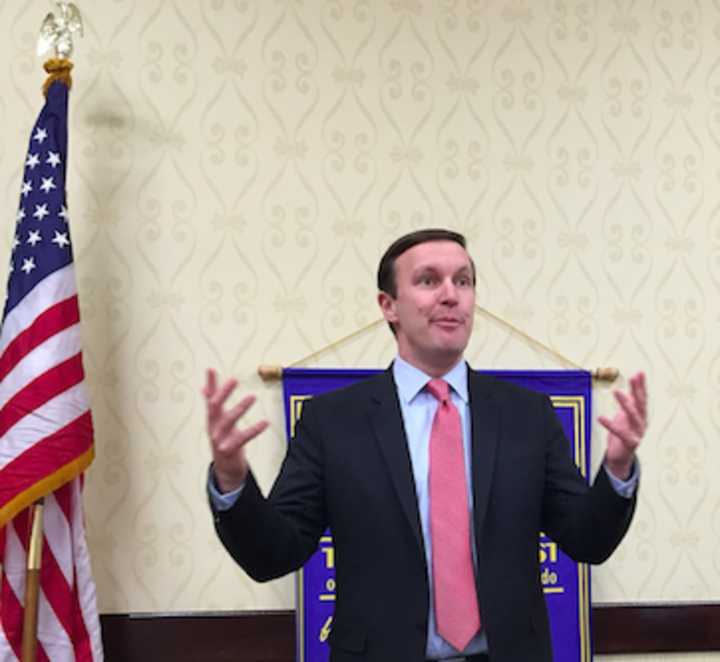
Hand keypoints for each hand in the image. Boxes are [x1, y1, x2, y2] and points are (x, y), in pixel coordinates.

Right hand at [203, 368, 268, 492]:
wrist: (225, 469)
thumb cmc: (223, 440)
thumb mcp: (216, 421)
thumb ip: (211, 404)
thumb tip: (204, 387)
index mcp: (212, 418)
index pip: (209, 398)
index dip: (210, 384)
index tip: (211, 369)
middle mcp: (213, 426)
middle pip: (214, 407)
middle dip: (223, 393)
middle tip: (234, 379)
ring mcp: (219, 439)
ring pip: (228, 421)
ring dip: (240, 408)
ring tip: (253, 396)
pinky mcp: (229, 450)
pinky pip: (242, 438)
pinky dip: (254, 430)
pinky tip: (265, 422)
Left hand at [598, 372, 646, 479]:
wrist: (621, 456)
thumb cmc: (623, 434)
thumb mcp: (625, 417)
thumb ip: (627, 406)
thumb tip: (625, 391)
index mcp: (641, 415)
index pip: (642, 398)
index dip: (641, 386)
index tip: (640, 373)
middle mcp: (642, 423)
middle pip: (641, 404)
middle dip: (637, 390)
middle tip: (633, 377)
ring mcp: (638, 433)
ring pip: (633, 416)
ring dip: (625, 403)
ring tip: (616, 391)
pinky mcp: (630, 443)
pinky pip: (620, 432)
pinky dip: (610, 425)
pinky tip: (600, 418)